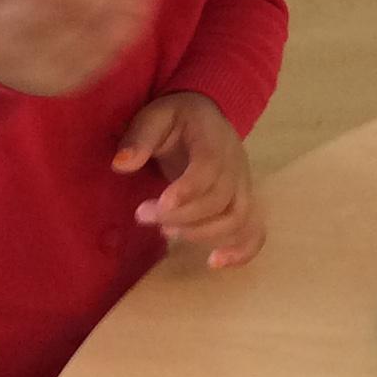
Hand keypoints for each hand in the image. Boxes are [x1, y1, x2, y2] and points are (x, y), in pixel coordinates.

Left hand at [113, 90, 263, 268]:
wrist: (206, 114)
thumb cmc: (177, 118)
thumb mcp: (154, 116)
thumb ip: (139, 137)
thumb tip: (121, 165)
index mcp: (213, 140)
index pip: (209, 169)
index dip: (186, 191)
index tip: (158, 207)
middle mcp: (235, 164)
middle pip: (220, 200)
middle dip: (182, 217)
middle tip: (144, 215)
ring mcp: (243, 185)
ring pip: (238, 218)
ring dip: (203, 234)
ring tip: (167, 234)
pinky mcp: (244, 202)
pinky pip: (254, 230)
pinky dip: (241, 251)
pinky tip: (215, 263)